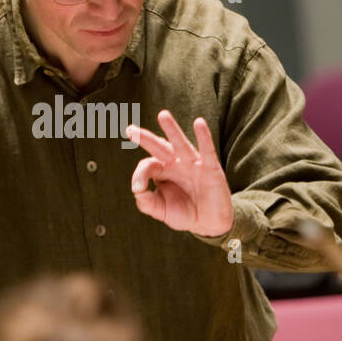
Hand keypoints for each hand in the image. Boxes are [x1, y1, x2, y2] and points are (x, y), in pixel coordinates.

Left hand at [127, 110, 232, 237]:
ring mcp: (194, 164)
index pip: (148, 165)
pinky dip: (204, 136)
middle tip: (130, 130)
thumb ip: (146, 202)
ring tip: (163, 115)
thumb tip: (137, 189)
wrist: (209, 224)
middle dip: (146, 138)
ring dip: (172, 129)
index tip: (138, 188)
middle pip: (159, 147)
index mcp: (163, 171)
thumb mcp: (161, 210)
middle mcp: (177, 164)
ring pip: (181, 144)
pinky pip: (207, 150)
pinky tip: (199, 123)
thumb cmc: (184, 214)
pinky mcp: (211, 168)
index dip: (140, 175)